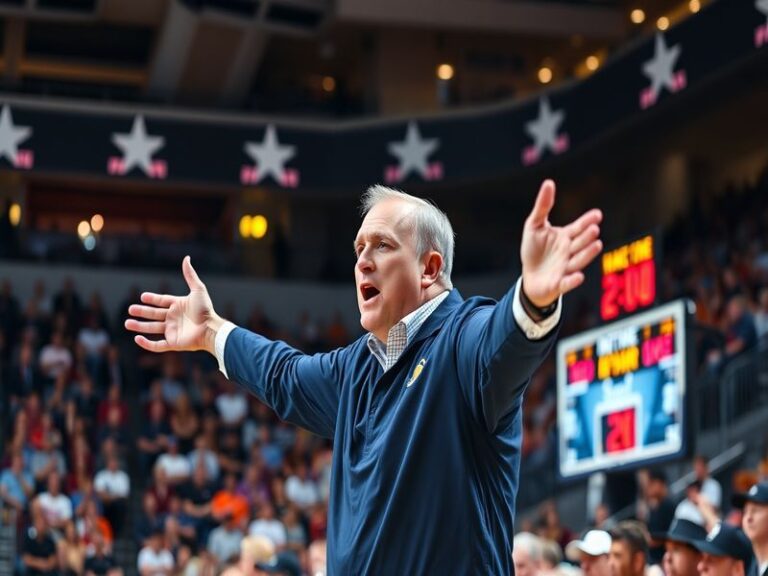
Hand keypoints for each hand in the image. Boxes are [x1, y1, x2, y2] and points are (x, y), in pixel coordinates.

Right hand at [124, 256, 223, 353]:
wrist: (211, 328)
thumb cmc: (205, 310)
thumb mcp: (198, 290)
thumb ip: (190, 275)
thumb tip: (187, 258)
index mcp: (178, 306)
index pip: (162, 301)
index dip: (152, 299)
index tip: (142, 297)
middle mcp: (174, 318)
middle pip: (154, 315)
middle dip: (142, 312)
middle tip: (130, 309)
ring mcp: (173, 331)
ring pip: (152, 329)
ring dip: (139, 326)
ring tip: (127, 323)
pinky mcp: (173, 343)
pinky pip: (157, 345)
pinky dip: (147, 343)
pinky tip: (137, 338)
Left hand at [521, 180, 602, 307]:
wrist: (530, 277)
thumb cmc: (534, 251)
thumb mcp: (534, 225)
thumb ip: (543, 206)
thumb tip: (549, 183)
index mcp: (565, 237)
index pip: (578, 227)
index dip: (587, 221)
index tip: (597, 214)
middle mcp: (569, 252)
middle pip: (580, 243)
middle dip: (587, 236)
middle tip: (594, 229)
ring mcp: (565, 268)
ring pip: (578, 260)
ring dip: (587, 254)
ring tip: (596, 244)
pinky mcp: (559, 283)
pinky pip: (567, 282)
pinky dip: (573, 281)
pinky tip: (579, 276)